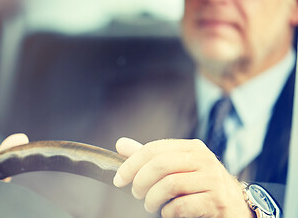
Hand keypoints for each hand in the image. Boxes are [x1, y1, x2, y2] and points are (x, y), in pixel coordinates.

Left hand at [113, 137, 253, 217]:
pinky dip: (168, 212)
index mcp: (192, 147)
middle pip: (160, 165)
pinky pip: (182, 206)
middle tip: (135, 194)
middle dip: (140, 181)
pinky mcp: (217, 201)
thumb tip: (120, 144)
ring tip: (149, 205)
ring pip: (170, 185)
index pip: (154, 149)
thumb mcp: (177, 167)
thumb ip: (150, 157)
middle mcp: (204, 159)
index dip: (131, 164)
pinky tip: (168, 212)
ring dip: (152, 199)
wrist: (236, 205)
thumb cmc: (200, 185)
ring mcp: (212, 179)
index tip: (119, 179)